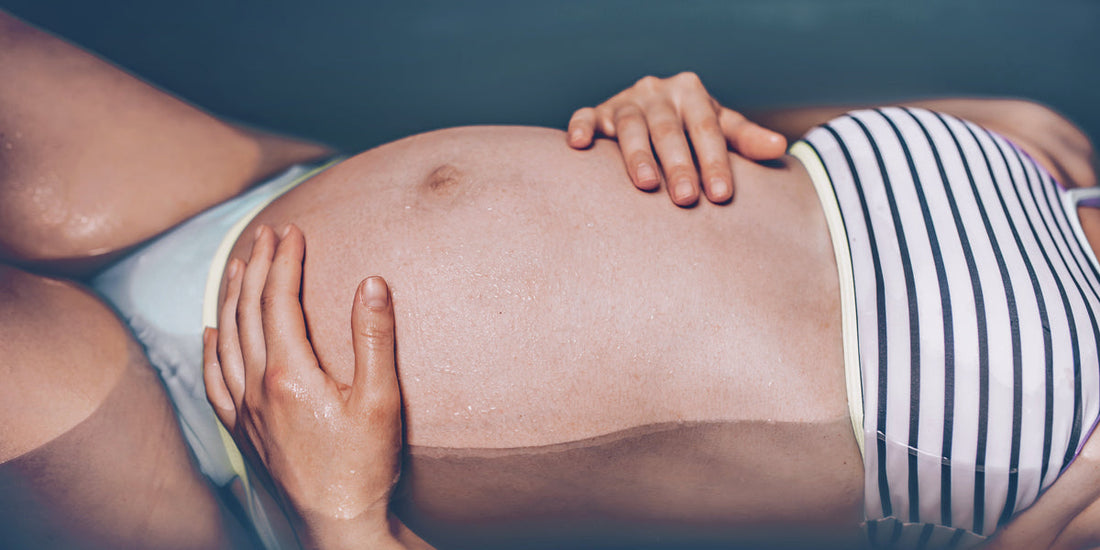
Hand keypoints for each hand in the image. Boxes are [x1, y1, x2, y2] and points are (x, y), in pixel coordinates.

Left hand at [203, 224, 404, 549]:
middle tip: (268, 234)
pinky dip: (209, 349)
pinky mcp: (242, 430)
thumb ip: (375, 338)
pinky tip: (209, 333)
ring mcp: (244, 410)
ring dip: (231, 297)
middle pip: (247, 312)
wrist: (338, 524)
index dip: (285, 261)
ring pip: (225, 339)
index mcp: (290, 373)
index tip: (293, 231)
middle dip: (256, 266)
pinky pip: (214, 380)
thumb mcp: (382, 400)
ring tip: (239, 265)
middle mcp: (257, 386)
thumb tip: (372, 283)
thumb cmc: (365, 465)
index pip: (279, 301)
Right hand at [567, 72, 786, 205]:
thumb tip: (780, 149)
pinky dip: (581, 127)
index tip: (722, 196)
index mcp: (691, 92)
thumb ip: (746, 138)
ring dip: (637, 155)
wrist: (653, 109)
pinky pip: (585, 116)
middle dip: (679, 165)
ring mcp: (625, 101)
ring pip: (630, 126)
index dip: (715, 162)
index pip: (706, 129)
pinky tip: (579, 146)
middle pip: (669, 130)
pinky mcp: (597, 112)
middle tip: (687, 199)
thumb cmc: (692, 126)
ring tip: (647, 185)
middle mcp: (657, 92)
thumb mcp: (720, 128)